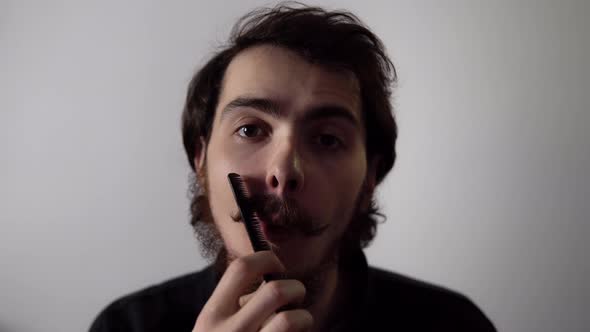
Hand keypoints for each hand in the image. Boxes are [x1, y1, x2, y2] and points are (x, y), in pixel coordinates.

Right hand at [192, 251, 313, 331]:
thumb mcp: (212, 327)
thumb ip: (232, 305)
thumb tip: (267, 272)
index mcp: (211, 316)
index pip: (241, 268)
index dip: (267, 259)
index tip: (277, 266)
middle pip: (275, 291)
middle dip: (296, 288)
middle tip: (297, 296)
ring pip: (291, 319)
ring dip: (304, 317)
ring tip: (301, 321)